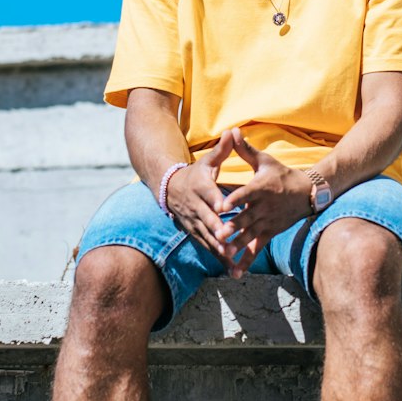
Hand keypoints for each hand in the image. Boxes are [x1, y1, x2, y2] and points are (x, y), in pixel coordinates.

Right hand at [164, 131, 239, 265]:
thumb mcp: (207, 161)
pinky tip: (231, 268)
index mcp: (201, 187)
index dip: (217, 200)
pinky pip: (207, 247)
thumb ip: (222, 149)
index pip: (209, 194)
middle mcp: (196, 206)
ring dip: (218, 249)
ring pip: (207, 237)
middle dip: (217, 230)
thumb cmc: (195, 173)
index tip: (226, 207)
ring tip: (232, 259)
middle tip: (228, 239)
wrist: (169, 188)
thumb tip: (231, 131)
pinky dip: (218, 257)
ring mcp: (194, 222)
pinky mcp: (195, 233)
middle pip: (207, 219)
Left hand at [222, 128, 311, 278]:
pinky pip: (257, 249)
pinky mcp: (270, 233)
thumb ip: (245, 150)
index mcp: (261, 188)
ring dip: (237, 245)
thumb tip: (232, 131)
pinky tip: (235, 272)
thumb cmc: (282, 175)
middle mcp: (264, 207)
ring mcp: (267, 222)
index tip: (221, 205)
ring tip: (224, 253)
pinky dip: (246, 261)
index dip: (234, 199)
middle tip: (219, 234)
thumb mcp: (265, 161)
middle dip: (232, 227)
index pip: (246, 194)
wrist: (308, 193)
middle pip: (246, 218)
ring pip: (250, 235)